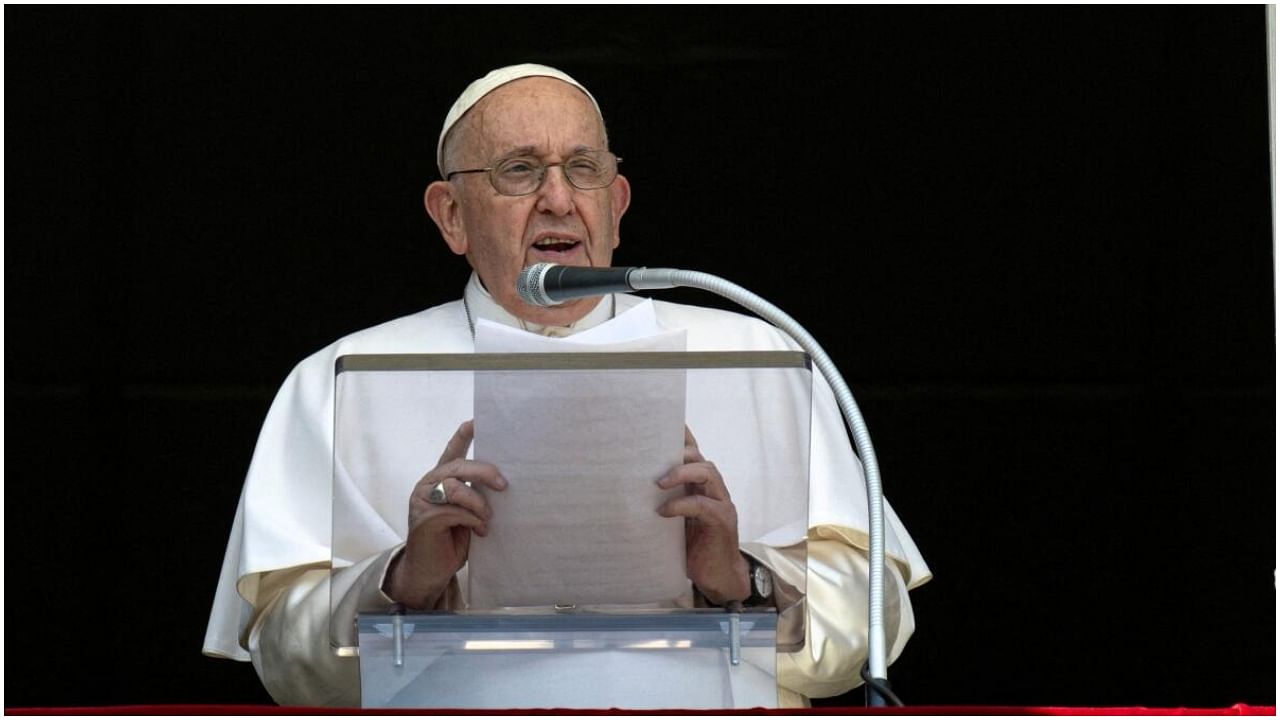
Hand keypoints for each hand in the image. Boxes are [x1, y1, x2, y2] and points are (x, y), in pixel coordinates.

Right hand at [386, 420, 506, 608]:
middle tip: (503, 484)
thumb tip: (503, 484)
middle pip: (457, 466)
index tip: (476, 421)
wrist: (430, 572)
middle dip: (484, 471)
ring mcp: (423, 500)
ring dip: (478, 503)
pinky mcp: (424, 519)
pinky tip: (479, 531)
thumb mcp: (468, 513)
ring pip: (455, 487)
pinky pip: (454, 511)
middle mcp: (429, 484)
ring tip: (487, 519)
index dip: (463, 435)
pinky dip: (472, 520)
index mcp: (441, 479)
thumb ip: (475, 496)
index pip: (451, 451)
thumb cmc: (451, 540)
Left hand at [657, 427, 749, 605]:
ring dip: (683, 472)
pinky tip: (664, 512)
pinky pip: (703, 505)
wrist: (718, 577)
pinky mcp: (722, 521)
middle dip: (679, 452)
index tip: (660, 421)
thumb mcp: (675, 519)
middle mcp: (714, 489)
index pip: (694, 453)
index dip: (682, 436)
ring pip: (708, 472)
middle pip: (700, 458)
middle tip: (653, 457)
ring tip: (659, 483)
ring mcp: (722, 503)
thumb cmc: (693, 547)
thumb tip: (629, 488)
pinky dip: (681, 505)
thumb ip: (665, 500)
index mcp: (702, 486)